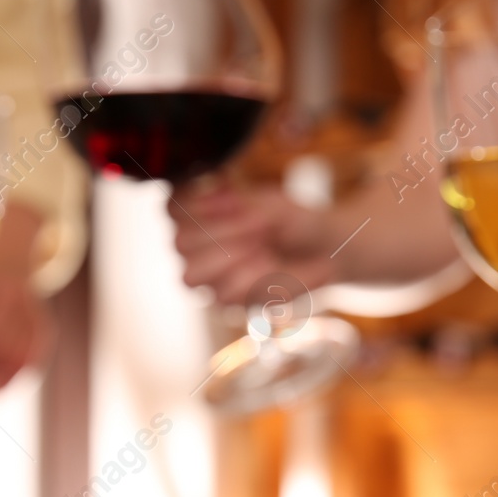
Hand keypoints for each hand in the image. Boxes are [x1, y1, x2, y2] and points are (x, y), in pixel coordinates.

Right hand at [167, 180, 345, 305]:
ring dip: (230, 257)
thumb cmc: (294, 222)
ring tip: (263, 247)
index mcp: (200, 213)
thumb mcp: (273, 204)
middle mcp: (197, 247)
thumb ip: (243, 204)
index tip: (234, 193)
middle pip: (180, 242)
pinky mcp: (228, 303)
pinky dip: (249, 278)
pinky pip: (223, 296)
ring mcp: (209, 278)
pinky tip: (269, 265)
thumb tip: (224, 202)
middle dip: (221, 231)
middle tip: (258, 225)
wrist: (324, 253)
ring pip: (190, 275)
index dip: (199, 201)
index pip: (173, 207)